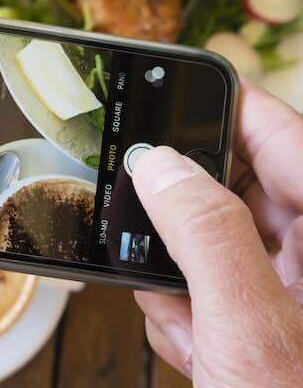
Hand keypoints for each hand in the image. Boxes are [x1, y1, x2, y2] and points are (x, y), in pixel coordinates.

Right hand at [132, 82, 302, 386]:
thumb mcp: (252, 334)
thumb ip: (206, 238)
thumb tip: (158, 168)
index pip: (282, 135)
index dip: (225, 106)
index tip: (169, 93)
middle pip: (235, 192)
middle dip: (183, 224)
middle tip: (153, 245)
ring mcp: (294, 290)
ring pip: (214, 244)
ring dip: (182, 282)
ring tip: (191, 327)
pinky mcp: (270, 319)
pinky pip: (213, 288)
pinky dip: (190, 315)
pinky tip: (198, 349)